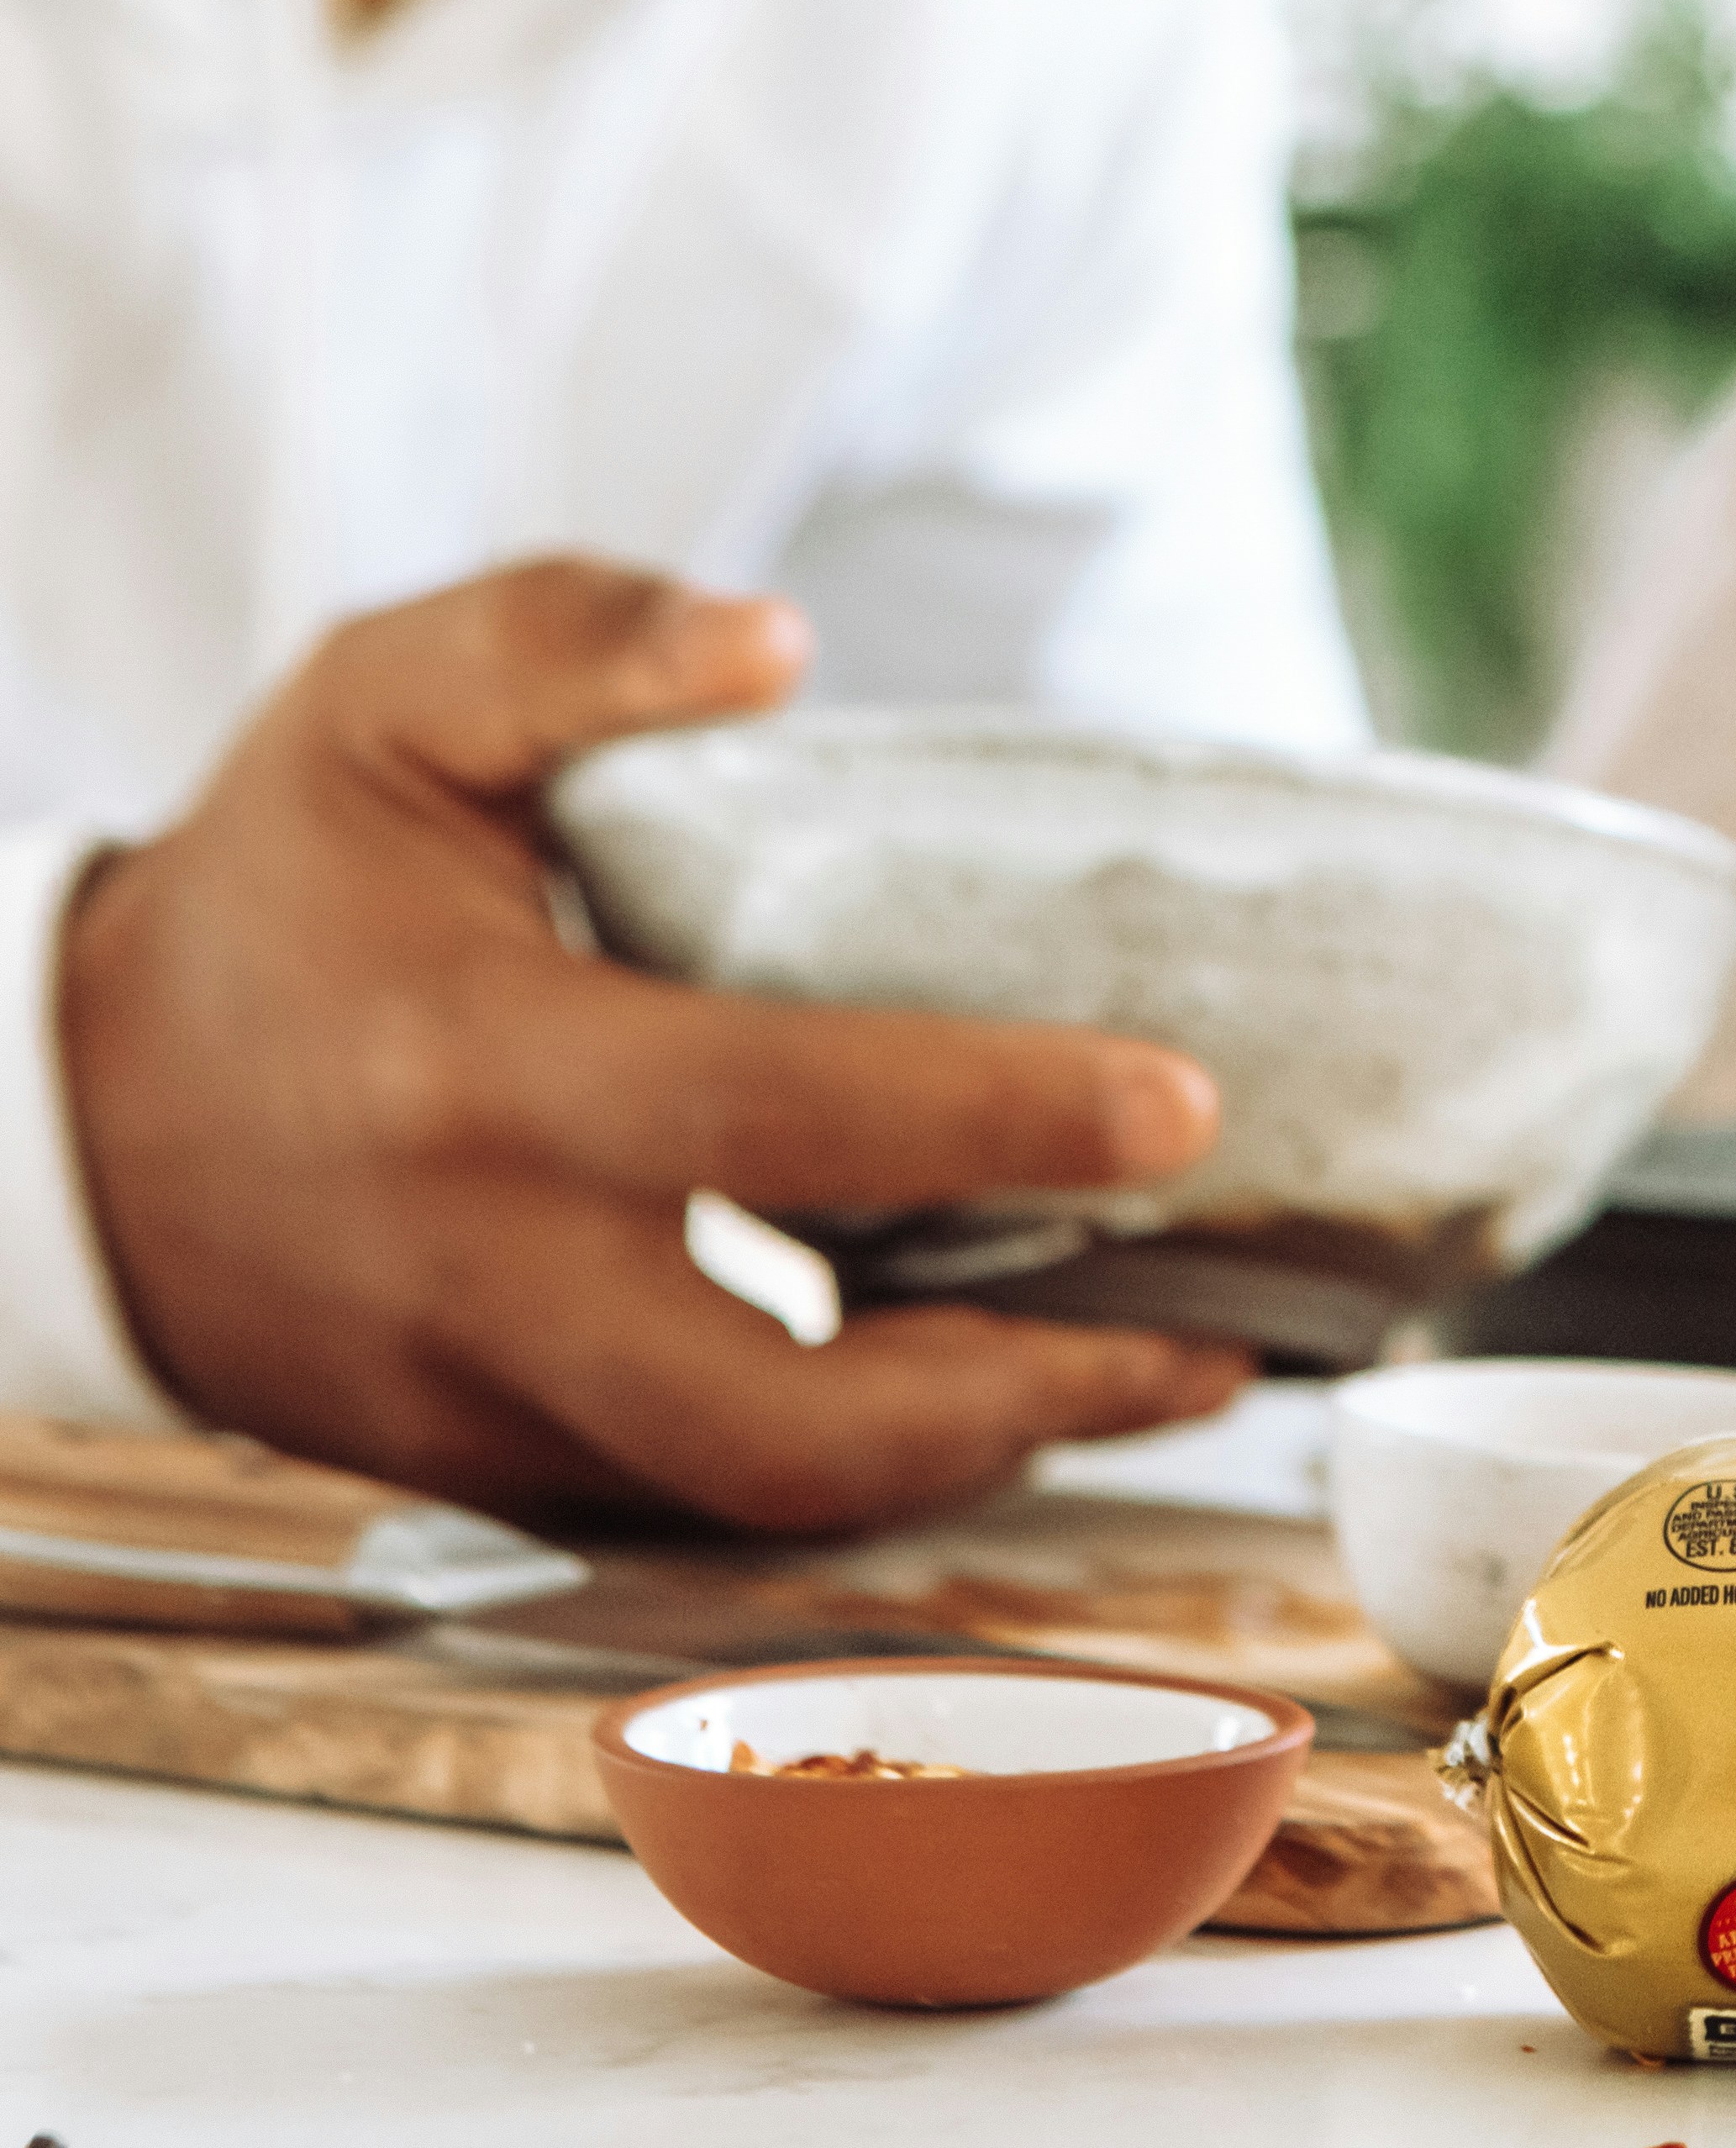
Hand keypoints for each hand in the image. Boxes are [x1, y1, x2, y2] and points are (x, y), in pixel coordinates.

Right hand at [53, 561, 1252, 1532]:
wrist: (76, 1107)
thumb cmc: (279, 891)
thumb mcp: (380, 708)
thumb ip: (568, 643)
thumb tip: (770, 639)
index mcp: (479, 1071)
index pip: (774, 1116)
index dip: (992, 1117)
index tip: (1180, 1107)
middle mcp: (485, 1271)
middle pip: (784, 1417)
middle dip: (1025, 1393)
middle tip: (1211, 1333)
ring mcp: (486, 1401)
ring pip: (766, 1500)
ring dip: (984, 1453)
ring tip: (1165, 1369)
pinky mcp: (495, 1470)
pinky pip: (711, 1508)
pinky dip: (872, 1468)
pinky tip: (1010, 1394)